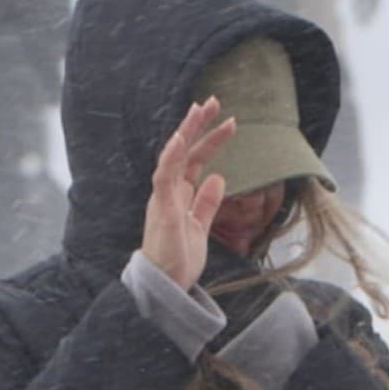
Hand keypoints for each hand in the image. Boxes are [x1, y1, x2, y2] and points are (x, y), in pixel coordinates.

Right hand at [142, 97, 236, 289]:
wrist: (165, 287)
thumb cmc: (178, 259)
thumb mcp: (200, 227)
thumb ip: (207, 203)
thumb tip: (219, 177)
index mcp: (177, 195)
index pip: (194, 160)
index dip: (209, 140)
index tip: (227, 123)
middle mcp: (168, 192)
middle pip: (183, 151)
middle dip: (197, 126)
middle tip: (212, 102)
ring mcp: (163, 198)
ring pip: (173, 156)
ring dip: (186, 132)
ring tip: (200, 109)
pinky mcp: (161, 208)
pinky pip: (164, 176)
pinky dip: (172, 156)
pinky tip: (181, 138)